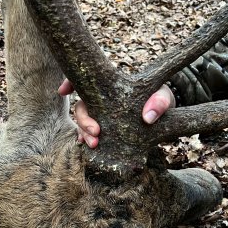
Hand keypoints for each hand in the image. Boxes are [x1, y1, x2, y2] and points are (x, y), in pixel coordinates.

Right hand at [58, 79, 174, 147]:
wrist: (165, 118)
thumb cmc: (161, 100)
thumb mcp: (164, 97)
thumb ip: (159, 102)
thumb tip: (147, 117)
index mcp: (113, 86)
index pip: (87, 80)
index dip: (71, 82)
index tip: (62, 92)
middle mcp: (103, 100)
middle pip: (82, 105)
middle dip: (83, 118)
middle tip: (95, 132)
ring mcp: (103, 116)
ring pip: (84, 122)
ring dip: (84, 132)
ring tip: (93, 144)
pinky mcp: (107, 131)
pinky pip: (91, 134)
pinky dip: (87, 140)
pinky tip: (90, 147)